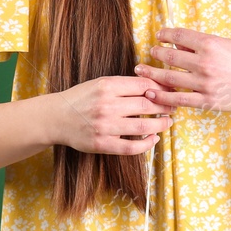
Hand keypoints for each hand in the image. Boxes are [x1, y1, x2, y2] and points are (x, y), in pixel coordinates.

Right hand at [48, 76, 174, 154]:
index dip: (161, 88)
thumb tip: (154, 86)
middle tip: (174, 106)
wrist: (57, 117)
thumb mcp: (101, 83)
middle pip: (147, 105)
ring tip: (168, 122)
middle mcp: (107, 105)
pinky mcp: (103, 144)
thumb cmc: (82, 98)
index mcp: (107, 85)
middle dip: (165, 106)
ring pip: (143, 126)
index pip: (143, 85)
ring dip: (161, 124)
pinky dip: (147, 144)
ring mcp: (105, 126)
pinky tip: (154, 138)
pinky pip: (131, 147)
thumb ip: (124, 85)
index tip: (171, 91)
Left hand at [134, 26, 230, 112]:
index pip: (179, 36)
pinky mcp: (207, 101)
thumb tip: (178, 43)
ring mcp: (205, 83)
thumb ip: (203, 44)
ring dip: (152, 73)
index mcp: (210, 44)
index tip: (159, 35)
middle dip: (156, 53)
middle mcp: (205, 63)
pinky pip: (179, 99)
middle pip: (170, 57)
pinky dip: (162, 96)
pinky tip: (152, 93)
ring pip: (169, 78)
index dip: (165, 34)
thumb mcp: (226, 43)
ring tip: (142, 70)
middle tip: (149, 52)